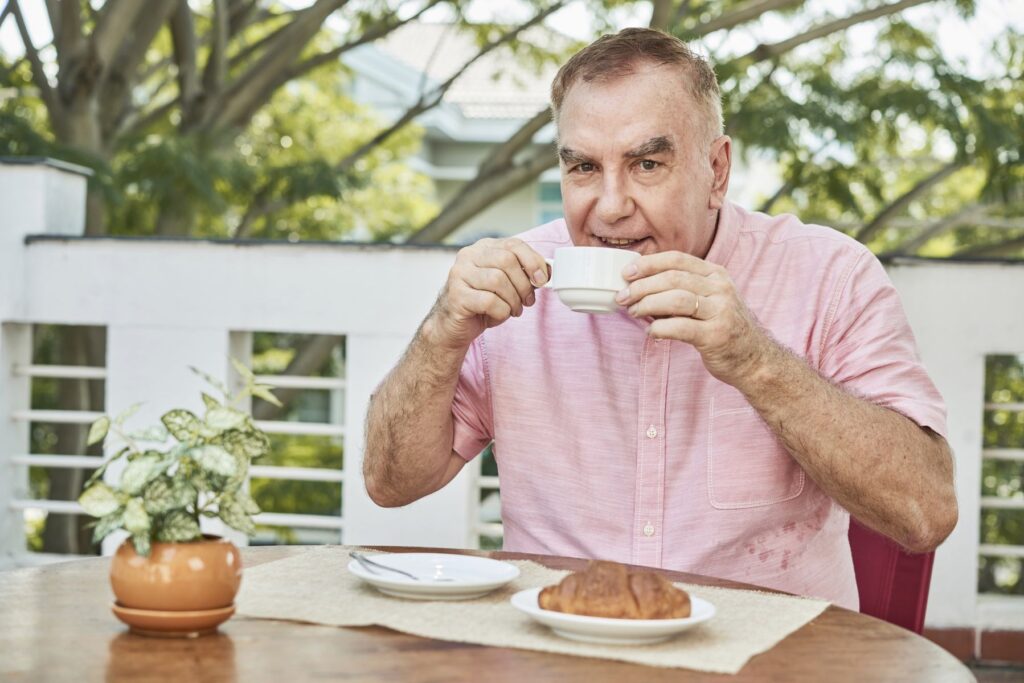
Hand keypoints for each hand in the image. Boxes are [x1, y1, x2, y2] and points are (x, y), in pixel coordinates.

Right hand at [429, 237, 548, 349]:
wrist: (453, 326)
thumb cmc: (483, 303)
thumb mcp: (506, 284)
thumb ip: (522, 274)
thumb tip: (546, 272)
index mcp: (483, 248)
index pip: (513, 244)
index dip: (533, 261)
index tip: (542, 279)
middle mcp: (468, 256)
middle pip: (507, 261)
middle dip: (524, 284)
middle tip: (527, 301)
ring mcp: (459, 274)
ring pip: (498, 281)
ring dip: (513, 300)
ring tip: (514, 310)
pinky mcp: (456, 295)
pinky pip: (489, 301)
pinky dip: (502, 312)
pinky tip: (499, 315)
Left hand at [616, 251, 772, 384]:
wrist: (754, 358)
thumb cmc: (722, 327)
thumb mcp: (709, 299)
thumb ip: (681, 290)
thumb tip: (638, 286)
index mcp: (716, 274)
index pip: (677, 259)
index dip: (648, 264)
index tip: (626, 273)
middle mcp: (720, 289)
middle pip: (672, 278)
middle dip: (641, 286)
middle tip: (622, 297)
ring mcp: (721, 311)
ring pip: (675, 299)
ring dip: (647, 305)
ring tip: (633, 312)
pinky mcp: (716, 335)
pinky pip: (680, 327)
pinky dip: (659, 328)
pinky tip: (651, 332)